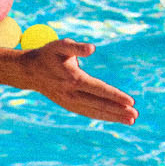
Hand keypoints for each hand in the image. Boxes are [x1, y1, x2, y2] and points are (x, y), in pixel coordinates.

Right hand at [15, 38, 137, 123]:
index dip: (116, 96)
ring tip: (130, 120)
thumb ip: (76, 47)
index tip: (131, 101)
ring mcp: (70, 102)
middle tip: (135, 115)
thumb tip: (92, 48)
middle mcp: (72, 93)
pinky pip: (88, 112)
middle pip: (99, 104)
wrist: (29, 71)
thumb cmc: (48, 54)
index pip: (99, 89)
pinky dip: (102, 116)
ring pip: (95, 111)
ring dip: (113, 117)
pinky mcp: (68, 105)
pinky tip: (114, 118)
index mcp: (73, 79)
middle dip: (118, 111)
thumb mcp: (60, 45)